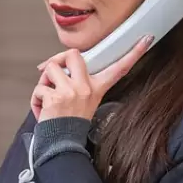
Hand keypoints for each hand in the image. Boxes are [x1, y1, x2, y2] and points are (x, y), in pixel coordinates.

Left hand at [30, 36, 151, 122]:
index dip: (134, 53)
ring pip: (50, 68)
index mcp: (96, 88)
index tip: (146, 39)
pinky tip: (43, 111)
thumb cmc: (69, 123)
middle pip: (73, 54)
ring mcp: (71, 92)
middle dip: (58, 58)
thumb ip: (76, 82)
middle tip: (54, 71)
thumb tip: (57, 67)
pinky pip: (38, 89)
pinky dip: (35, 100)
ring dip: (43, 82)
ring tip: (48, 97)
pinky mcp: (55, 97)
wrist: (62, 144)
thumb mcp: (83, 101)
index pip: (119, 68)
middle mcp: (86, 88)